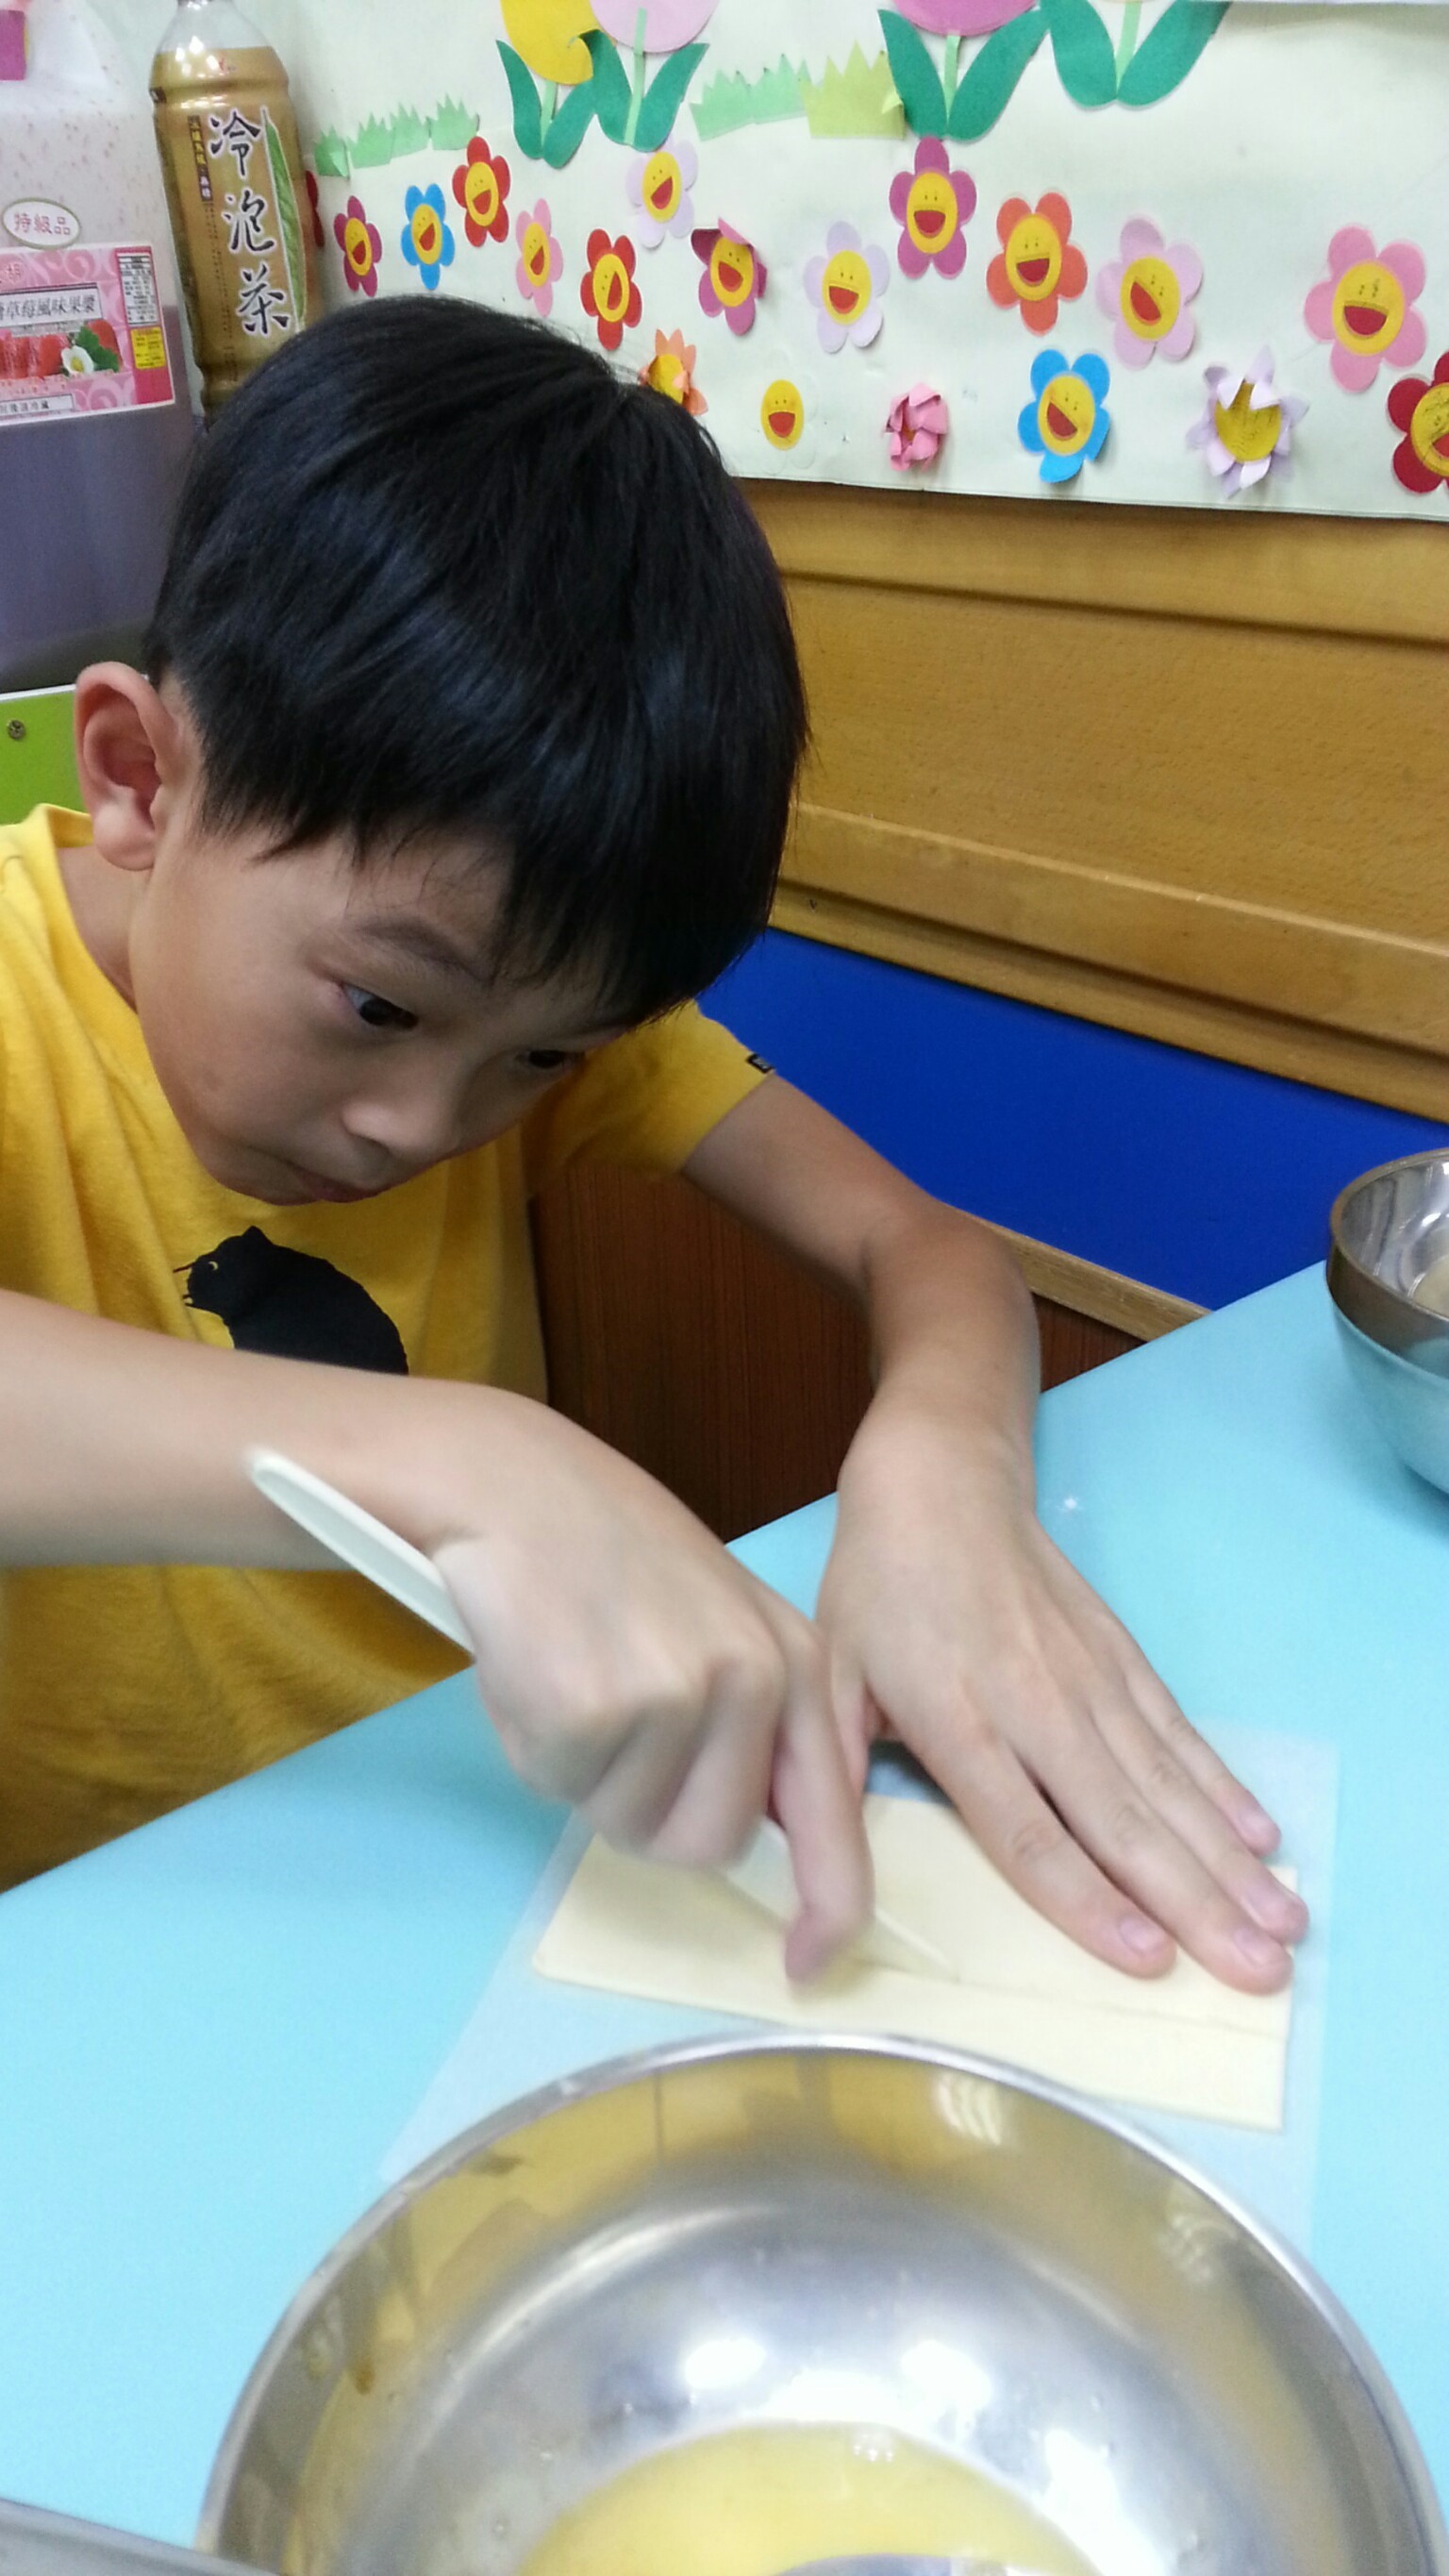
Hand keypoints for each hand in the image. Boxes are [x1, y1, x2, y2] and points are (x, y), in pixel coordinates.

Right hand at [411, 1395, 869, 1979]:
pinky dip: (534, 1745)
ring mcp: (680, 1692)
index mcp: (796, 1663)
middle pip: (709, 1845)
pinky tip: (533, 1667)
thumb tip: (756, 1834)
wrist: (513, 1484)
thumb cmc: (606, 1555)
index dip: (826, 1908)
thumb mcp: (718, 1623)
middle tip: (608, 1729)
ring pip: (628, 1824)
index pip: (837, 1820)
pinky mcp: (599, 1707)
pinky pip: (560, 1786)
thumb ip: (751, 1722)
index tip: (804, 1963)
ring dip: (585, 1775)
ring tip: (570, 1676)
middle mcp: (754, 1679)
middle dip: (647, 1814)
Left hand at [816, 1399, 1307, 1991]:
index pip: (1028, 1828)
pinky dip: (1222, 1788)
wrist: (940, 1482)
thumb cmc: (877, 1594)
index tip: (1149, 1957)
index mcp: (958, 1720)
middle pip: (1122, 1819)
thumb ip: (829, 1801)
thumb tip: (807, 1926)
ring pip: (1167, 1783)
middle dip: (1195, 1900)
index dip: (1087, 1898)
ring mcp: (1091, 1678)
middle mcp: (1037, 1704)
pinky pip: (1179, 1734)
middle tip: (1262, 1971)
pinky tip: (1262, 1839)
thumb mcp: (827, 1688)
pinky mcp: (1122, 1656)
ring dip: (1228, 1860)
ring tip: (1284, 1923)